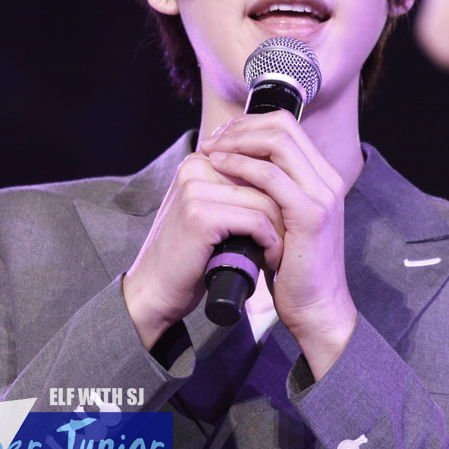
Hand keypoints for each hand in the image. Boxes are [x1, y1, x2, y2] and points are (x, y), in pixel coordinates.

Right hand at [124, 142, 282, 349]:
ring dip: (281, 231)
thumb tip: (289, 177)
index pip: (261, 159)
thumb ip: (239, 188)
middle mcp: (196, 166)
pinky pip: (256, 221)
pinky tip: (268, 260)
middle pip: (266, 178)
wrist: (158, 288)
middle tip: (289, 240)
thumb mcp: (217, 211)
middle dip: (285, 210)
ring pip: (265, 200)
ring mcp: (195, 189)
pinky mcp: (200, 214)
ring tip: (278, 253)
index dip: (282, 190)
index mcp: (202, 159)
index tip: (289, 219)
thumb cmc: (194, 254)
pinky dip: (270, 243)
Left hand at [200, 111, 356, 376]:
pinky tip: (219, 169)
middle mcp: (327, 180)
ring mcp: (322, 196)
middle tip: (212, 140)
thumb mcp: (283, 221)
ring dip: (237, 142)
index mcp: (322, 178)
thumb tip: (236, 168)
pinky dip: (241, 166)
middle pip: (283, 126)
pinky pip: (271, 176)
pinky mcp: (309, 215)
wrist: (316, 308)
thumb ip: (271, 194)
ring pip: (277, 143)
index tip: (220, 136)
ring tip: (210, 151)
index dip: (250, 124)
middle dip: (240, 127)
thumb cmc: (293, 270)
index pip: (287, 127)